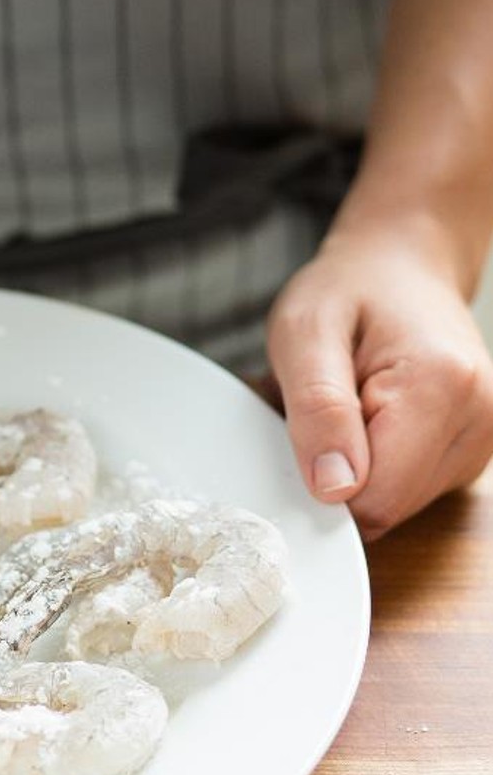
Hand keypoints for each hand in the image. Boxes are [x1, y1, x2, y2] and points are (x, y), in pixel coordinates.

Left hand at [267, 231, 492, 539]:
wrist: (398, 267)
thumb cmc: (348, 291)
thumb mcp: (305, 332)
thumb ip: (318, 409)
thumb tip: (334, 489)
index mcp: (442, 387)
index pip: (376, 498)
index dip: (322, 482)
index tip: (301, 433)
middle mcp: (479, 420)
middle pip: (386, 507)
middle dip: (336, 474)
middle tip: (321, 409)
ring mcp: (480, 440)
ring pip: (394, 505)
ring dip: (353, 470)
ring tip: (345, 407)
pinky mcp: (467, 452)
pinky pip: (405, 491)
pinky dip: (373, 465)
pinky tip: (366, 419)